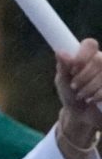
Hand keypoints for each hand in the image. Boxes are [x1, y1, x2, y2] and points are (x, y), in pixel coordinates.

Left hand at [55, 38, 101, 152]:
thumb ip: (63, 67)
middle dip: (84, 76)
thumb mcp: (62, 81)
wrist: (81, 115)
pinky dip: (98, 94)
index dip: (82, 56)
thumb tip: (60, 51)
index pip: (90, 44)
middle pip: (99, 60)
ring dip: (90, 87)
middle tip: (75, 87)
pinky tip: (92, 100)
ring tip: (82, 95)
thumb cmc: (70, 94)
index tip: (73, 69)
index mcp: (87, 56)